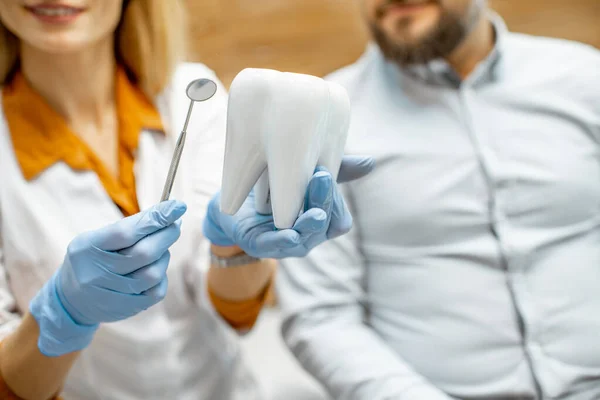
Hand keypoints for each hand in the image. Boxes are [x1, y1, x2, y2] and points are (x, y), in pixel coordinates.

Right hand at [29, 200, 186, 356]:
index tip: (177, 206)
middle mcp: (97, 274)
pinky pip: (157, 291)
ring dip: (164, 256)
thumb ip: (128, 227)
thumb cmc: (92, 259)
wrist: (72, 300)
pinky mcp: (127, 309)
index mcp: (87, 248)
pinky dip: (161, 276)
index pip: (126, 232)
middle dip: (167, 234)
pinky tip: (153, 268)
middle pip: (144, 253)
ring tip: (158, 249)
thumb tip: (169, 214)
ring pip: (154, 273)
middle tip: (175, 223)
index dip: (155, 218)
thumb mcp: (97, 238)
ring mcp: (112, 295)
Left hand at [203, 155, 373, 258]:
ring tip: (314, 211)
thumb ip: (336, 169)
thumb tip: (369, 162)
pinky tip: (288, 232)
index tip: (325, 171)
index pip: (338, 217)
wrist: (234, 200)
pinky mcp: (259, 245)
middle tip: (320, 176)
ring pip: (304, 238)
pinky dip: (282, 240)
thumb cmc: (274, 189)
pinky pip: (273, 247)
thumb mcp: (302, 174)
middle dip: (324, 202)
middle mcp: (306, 235)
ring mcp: (285, 244)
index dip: (335, 199)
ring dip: (309, 224)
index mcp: (320, 221)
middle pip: (325, 226)